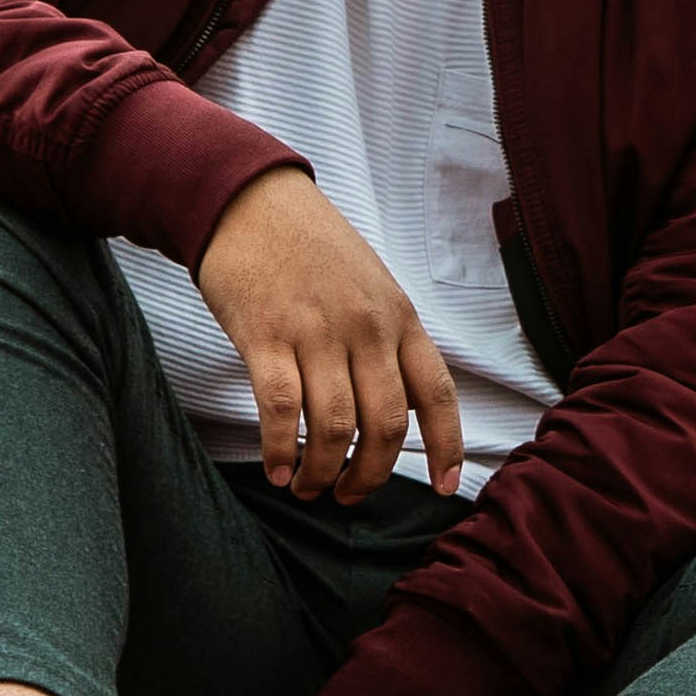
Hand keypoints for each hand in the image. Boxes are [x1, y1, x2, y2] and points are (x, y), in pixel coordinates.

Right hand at [195, 167, 463, 500]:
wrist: (248, 199)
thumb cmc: (309, 246)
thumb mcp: (370, 284)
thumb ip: (388, 341)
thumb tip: (397, 408)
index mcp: (399, 316)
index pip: (436, 393)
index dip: (447, 447)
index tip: (446, 487)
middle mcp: (366, 327)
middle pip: (386, 424)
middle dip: (371, 474)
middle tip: (350, 495)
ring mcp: (316, 331)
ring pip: (336, 426)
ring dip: (324, 472)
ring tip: (308, 487)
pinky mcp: (266, 335)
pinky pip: (281, 409)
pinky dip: (281, 450)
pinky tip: (278, 469)